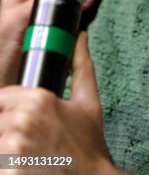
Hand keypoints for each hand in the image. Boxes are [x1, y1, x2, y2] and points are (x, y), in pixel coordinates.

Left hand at [0, 32, 122, 174]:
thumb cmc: (89, 146)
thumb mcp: (88, 102)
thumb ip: (80, 65)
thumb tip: (80, 37)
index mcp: (38, 99)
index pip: (2, 98)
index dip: (9, 110)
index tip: (21, 123)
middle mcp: (23, 120)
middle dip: (6, 131)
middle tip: (28, 144)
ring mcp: (14, 148)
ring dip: (7, 151)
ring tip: (28, 157)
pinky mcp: (9, 172)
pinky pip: (1, 164)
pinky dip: (9, 167)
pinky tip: (26, 168)